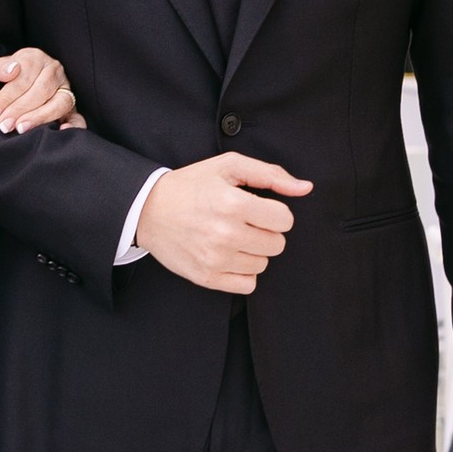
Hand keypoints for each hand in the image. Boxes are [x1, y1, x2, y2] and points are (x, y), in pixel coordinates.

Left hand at [0, 47, 81, 133]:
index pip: (24, 76)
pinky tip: (61, 132)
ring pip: (60, 103)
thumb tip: (11, 71)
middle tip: (4, 125)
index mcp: (35, 58)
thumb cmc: (2, 80)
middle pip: (41, 90)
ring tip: (21, 129)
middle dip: (20, 109)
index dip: (7, 96)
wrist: (14, 88)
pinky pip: (78, 117)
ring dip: (40, 117)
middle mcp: (54, 70)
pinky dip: (73, 125)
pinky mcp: (72, 108)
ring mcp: (66, 89)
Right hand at [136, 155, 311, 295]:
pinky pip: (248, 285)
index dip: (276, 213)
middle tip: (244, 222)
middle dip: (265, 232)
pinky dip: (243, 272)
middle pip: (277, 244)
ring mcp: (216, 259)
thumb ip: (271, 174)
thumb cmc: (191, 185)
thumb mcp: (229, 166)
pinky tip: (229, 255)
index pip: (285, 220)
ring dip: (253, 251)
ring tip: (233, 237)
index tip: (259, 209)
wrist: (147, 210)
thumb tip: (305, 188)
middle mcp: (226, 233)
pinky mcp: (207, 277)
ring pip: (263, 265)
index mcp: (234, 203)